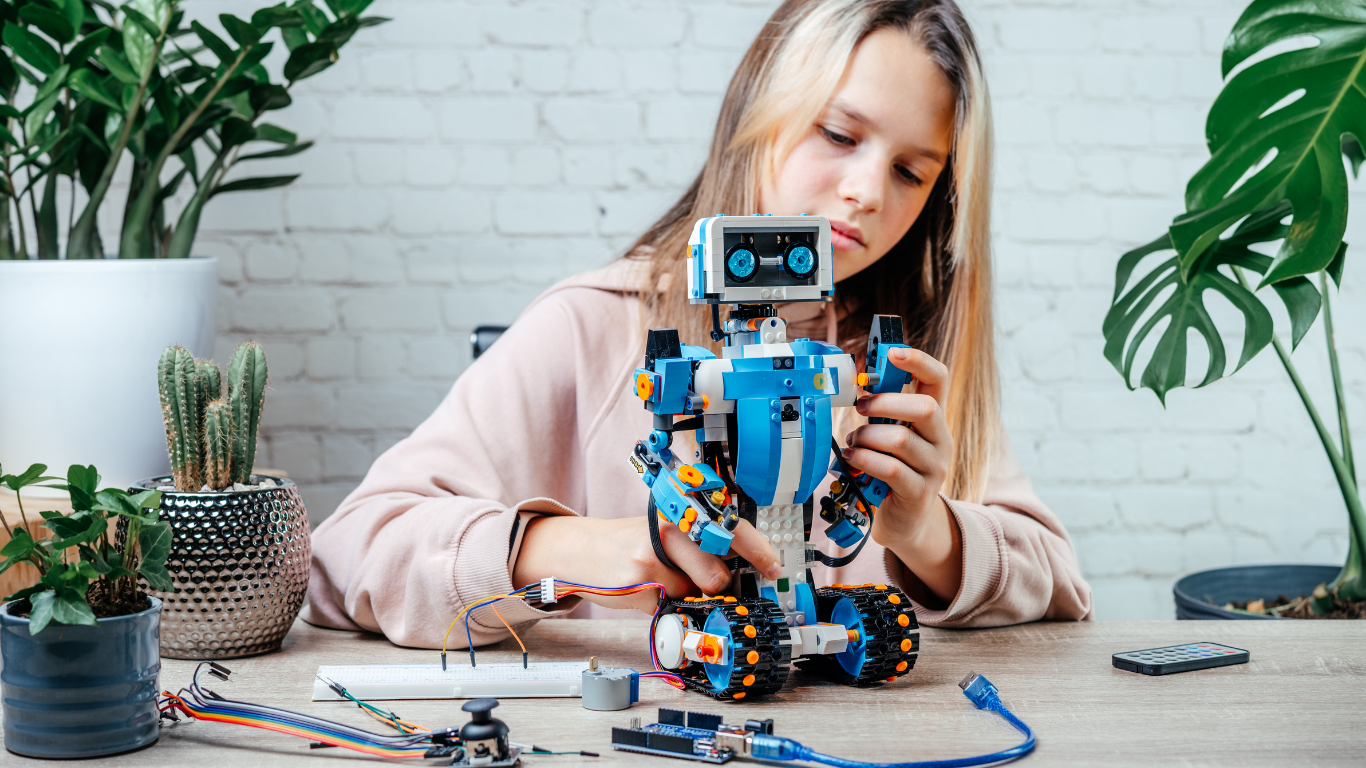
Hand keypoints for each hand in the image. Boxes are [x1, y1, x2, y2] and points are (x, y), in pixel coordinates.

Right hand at [511, 514, 782, 612]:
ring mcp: (654, 556)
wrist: (580, 550)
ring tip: (663, 580)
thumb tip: (741, 575)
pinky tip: (645, 589)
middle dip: (714, 586)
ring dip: (687, 596)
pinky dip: (664, 605)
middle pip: (718, 575)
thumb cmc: (631, 542)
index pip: (732, 528)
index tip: (771, 568)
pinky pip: (671, 607)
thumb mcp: (666, 530)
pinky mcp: (640, 583)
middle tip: (695, 579)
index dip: (758, 552)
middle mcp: (671, 527)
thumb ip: (700, 545)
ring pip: (696, 593)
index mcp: (682, 510)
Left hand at [841, 347, 962, 602]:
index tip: (893, 353)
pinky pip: (891, 469)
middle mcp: (940, 441)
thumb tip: (857, 385)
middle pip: (926, 408)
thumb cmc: (892, 472)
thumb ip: (882, 414)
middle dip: (886, 403)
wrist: (905, 522)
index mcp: (933, 420)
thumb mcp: (889, 438)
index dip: (919, 361)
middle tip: (861, 408)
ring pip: (902, 440)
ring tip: (854, 444)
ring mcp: (934, 468)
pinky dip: (865, 460)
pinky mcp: (919, 493)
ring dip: (868, 438)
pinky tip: (853, 460)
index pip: (939, 379)